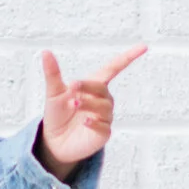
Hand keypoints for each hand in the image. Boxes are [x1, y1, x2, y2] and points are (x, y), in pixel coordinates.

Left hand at [35, 44, 144, 177]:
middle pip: (102, 88)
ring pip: (103, 107)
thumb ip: (53, 73)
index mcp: (94, 86)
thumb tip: (45, 52)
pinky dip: (94, 122)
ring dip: (88, 103)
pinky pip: (103, 126)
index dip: (128, 57)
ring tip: (73, 103)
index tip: (143, 47)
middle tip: (72, 86)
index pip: (114, 68)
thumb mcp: (53, 92)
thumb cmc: (57, 114)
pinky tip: (85, 121)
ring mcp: (104, 117)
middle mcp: (102, 100)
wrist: (53, 141)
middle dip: (88, 86)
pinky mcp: (103, 133)